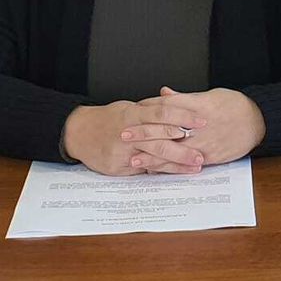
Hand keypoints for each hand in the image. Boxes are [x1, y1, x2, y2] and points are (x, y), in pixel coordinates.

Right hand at [62, 98, 208, 175]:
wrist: (78, 133)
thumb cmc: (108, 119)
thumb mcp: (130, 107)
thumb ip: (153, 109)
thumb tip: (180, 107)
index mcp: (133, 113)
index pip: (163, 113)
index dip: (184, 116)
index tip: (201, 121)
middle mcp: (129, 132)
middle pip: (160, 140)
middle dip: (183, 148)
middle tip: (202, 153)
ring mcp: (123, 151)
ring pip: (153, 157)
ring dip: (176, 163)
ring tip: (194, 166)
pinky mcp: (118, 166)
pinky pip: (144, 170)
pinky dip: (161, 171)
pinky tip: (175, 173)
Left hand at [133, 86, 264, 165]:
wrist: (258, 121)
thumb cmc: (234, 106)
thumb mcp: (210, 95)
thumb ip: (184, 98)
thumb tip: (164, 93)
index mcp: (199, 106)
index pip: (168, 107)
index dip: (149, 109)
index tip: (134, 111)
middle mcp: (200, 125)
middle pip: (167, 130)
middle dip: (144, 133)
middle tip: (124, 135)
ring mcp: (204, 142)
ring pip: (174, 151)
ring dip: (152, 156)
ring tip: (133, 159)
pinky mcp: (209, 156)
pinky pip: (186, 164)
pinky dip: (170, 167)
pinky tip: (155, 170)